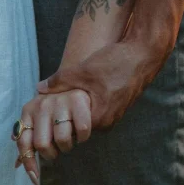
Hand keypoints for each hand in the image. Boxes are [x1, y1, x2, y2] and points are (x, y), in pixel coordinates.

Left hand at [14, 89, 91, 184]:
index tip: (35, 179)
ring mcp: (60, 102)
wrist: (76, 81)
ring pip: (63, 140)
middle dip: (51, 155)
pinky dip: (83, 137)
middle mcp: (41, 105)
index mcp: (28, 111)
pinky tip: (81, 132)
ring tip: (70, 138)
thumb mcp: (38, 119)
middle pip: (43, 145)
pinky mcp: (78, 100)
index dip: (29, 164)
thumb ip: (28, 140)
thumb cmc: (55, 107)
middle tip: (57, 150)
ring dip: (68, 146)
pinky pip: (82, 132)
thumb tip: (16, 164)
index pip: (24, 143)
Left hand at [36, 38, 169, 129]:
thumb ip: (59, 82)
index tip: (47, 115)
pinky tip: (82, 91)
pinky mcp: (119, 107)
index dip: (57, 122)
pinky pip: (97, 110)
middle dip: (66, 116)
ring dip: (77, 109)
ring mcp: (115, 115)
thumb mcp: (82, 71)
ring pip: (87, 117)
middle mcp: (108, 122)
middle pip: (78, 126)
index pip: (70, 130)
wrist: (145, 53)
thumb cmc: (115, 62)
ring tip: (66, 96)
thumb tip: (38, 89)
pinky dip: (88, 103)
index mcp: (98, 118)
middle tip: (52, 105)